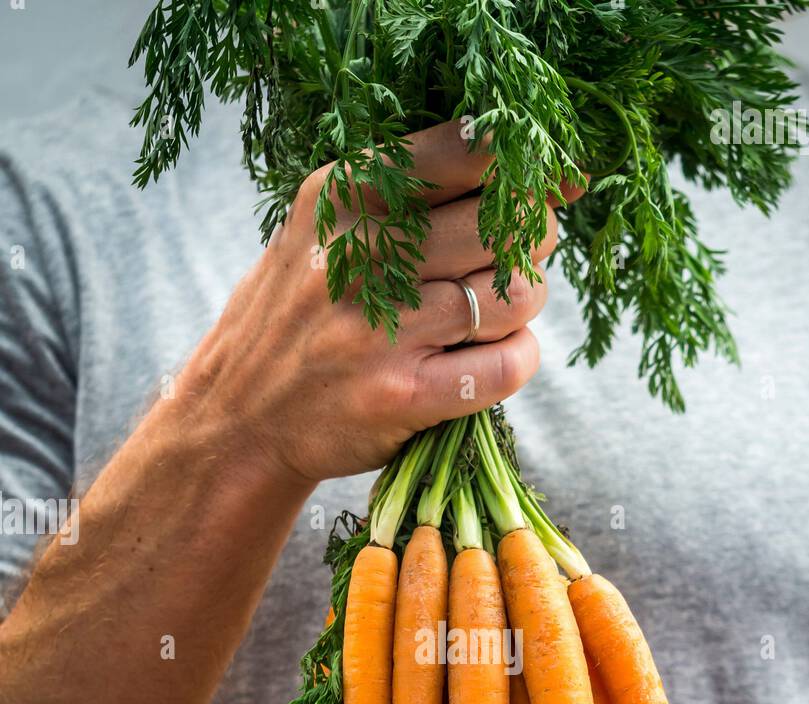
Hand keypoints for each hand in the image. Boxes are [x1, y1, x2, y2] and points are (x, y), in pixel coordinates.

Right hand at [177, 121, 571, 487]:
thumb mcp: (321, 231)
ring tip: (492, 313)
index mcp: (341, 196)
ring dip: (523, 306)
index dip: (524, 166)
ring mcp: (380, 331)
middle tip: (513, 260)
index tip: (544, 184)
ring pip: (515, 296)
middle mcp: (359, 256)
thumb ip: (407, 193)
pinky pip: (507, 366)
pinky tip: (492, 359)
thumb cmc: (297, 316)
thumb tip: (531, 165)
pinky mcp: (402, 396)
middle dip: (531, 241)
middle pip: (506, 226)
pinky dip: (518, 359)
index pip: (465, 150)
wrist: (237, 422)